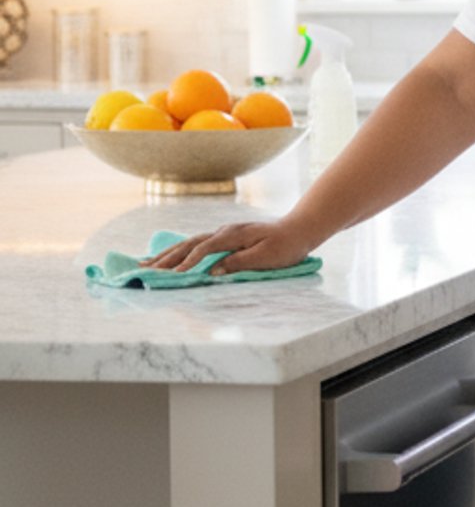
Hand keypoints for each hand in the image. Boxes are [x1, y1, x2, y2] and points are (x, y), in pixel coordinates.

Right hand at [139, 217, 317, 278]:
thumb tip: (213, 271)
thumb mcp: (266, 257)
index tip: (173, 276)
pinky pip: (195, 244)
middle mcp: (223, 231)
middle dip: (166, 258)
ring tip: (145, 263)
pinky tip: (167, 256)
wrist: (298, 229)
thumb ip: (239, 263)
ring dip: (166, 254)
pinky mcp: (224, 238)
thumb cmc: (286, 246)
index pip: (204, 250)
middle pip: (188, 245)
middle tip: (143, 270)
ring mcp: (222, 233)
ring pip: (188, 243)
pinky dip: (179, 251)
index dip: (188, 263)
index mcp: (232, 235)